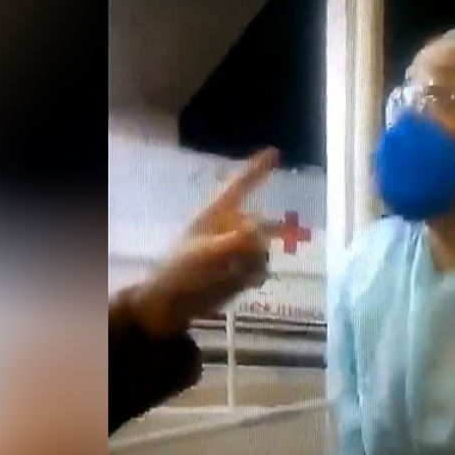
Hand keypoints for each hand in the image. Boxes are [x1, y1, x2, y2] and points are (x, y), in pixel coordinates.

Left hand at [126, 148, 278, 335]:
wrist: (174, 303)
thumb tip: (261, 233)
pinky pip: (262, 268)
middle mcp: (231, 228)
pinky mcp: (243, 270)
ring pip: (265, 249)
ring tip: (234, 272)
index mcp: (217, 214)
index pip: (240, 186)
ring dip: (256, 261)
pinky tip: (242, 282)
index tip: (275, 152)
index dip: (257, 169)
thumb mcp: (205, 252)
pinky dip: (255, 276)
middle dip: (271, 232)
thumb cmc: (182, 271)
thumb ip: (235, 241)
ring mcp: (238, 249)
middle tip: (281, 238)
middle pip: (261, 223)